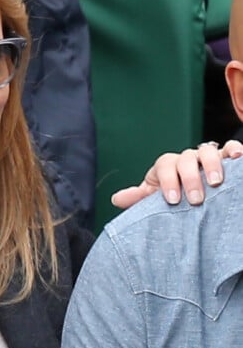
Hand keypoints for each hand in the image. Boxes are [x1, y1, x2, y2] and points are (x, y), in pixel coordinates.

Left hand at [111, 139, 242, 209]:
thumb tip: (116, 199)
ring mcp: (207, 156)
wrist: (192, 192)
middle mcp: (187, 158)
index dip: (167, 181)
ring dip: (213, 164)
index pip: (164, 166)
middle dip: (190, 178)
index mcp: (167, 166)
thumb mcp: (154, 198)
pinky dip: (234, 150)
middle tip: (194, 199)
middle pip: (186, 159)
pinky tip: (238, 158)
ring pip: (208, 151)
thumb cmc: (172, 195)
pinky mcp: (227, 157)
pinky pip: (231, 148)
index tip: (171, 199)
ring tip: (216, 182)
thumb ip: (138, 198)